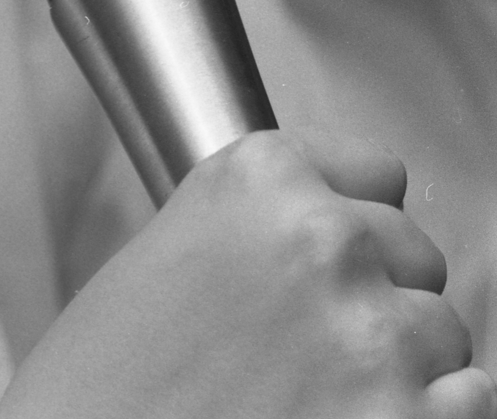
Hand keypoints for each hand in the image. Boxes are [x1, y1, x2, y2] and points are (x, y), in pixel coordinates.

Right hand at [0, 130, 495, 418]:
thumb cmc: (103, 379)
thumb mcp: (167, 253)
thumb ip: (256, 229)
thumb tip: (337, 241)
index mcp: (258, 180)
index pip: (374, 170)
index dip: (347, 218)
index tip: (321, 257)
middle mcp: (326, 240)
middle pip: (414, 252)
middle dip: (375, 293)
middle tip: (307, 344)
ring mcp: (377, 337)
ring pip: (444, 332)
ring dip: (402, 363)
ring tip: (319, 394)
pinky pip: (473, 401)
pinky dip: (429, 418)